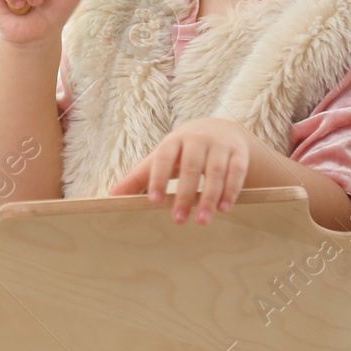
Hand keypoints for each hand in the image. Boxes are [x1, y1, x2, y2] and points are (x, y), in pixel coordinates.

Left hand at [108, 117, 250, 224]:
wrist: (220, 129)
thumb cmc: (183, 150)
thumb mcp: (161, 158)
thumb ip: (139, 177)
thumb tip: (112, 196)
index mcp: (174, 141)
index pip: (164, 158)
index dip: (159, 179)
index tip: (154, 202)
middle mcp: (197, 140)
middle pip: (191, 167)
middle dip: (185, 195)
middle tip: (179, 221)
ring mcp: (220, 145)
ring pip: (215, 172)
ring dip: (210, 197)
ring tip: (203, 221)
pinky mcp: (239, 153)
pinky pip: (236, 172)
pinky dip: (231, 191)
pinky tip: (225, 208)